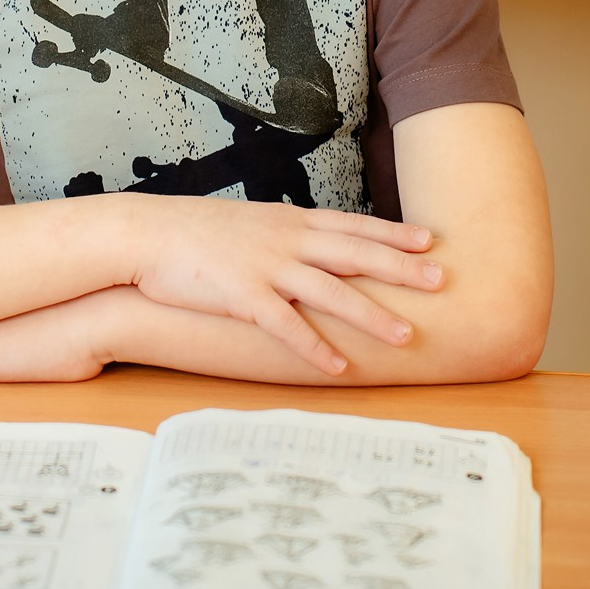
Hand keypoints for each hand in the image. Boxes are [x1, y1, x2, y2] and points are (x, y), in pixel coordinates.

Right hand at [129, 196, 442, 375]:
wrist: (148, 234)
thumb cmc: (200, 232)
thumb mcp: (254, 223)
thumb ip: (288, 235)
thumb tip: (316, 246)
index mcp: (293, 221)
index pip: (354, 226)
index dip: (393, 234)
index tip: (430, 241)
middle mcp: (288, 240)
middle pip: (356, 254)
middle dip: (402, 269)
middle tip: (442, 281)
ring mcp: (267, 267)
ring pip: (331, 292)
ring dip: (371, 315)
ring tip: (406, 335)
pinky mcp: (242, 296)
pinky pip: (286, 326)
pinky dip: (314, 348)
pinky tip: (339, 367)